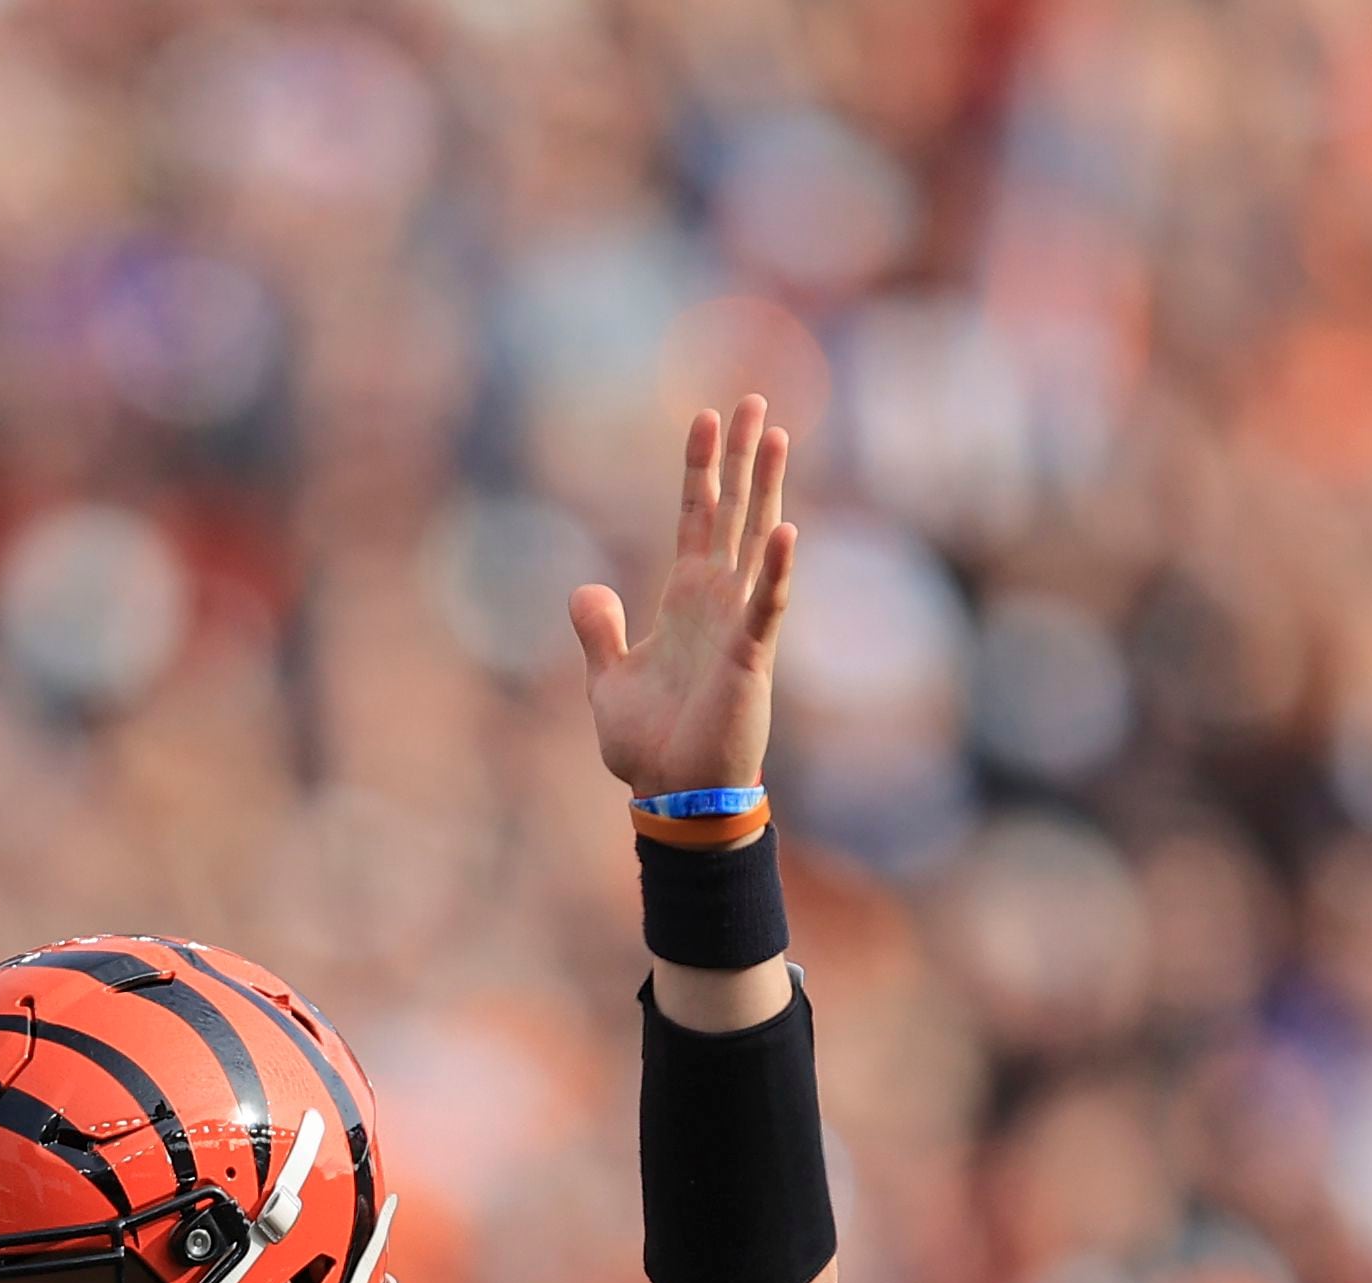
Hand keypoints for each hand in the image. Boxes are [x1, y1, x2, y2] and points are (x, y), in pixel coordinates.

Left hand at [568, 396, 795, 799]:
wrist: (672, 796)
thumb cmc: (650, 744)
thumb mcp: (608, 678)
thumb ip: (599, 630)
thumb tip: (585, 588)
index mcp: (684, 601)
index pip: (696, 519)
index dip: (699, 469)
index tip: (703, 417)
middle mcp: (718, 602)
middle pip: (734, 512)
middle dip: (741, 457)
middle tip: (752, 398)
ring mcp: (738, 625)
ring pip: (757, 542)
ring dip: (767, 490)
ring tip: (775, 434)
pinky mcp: (749, 658)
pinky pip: (767, 607)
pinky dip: (776, 572)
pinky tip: (786, 532)